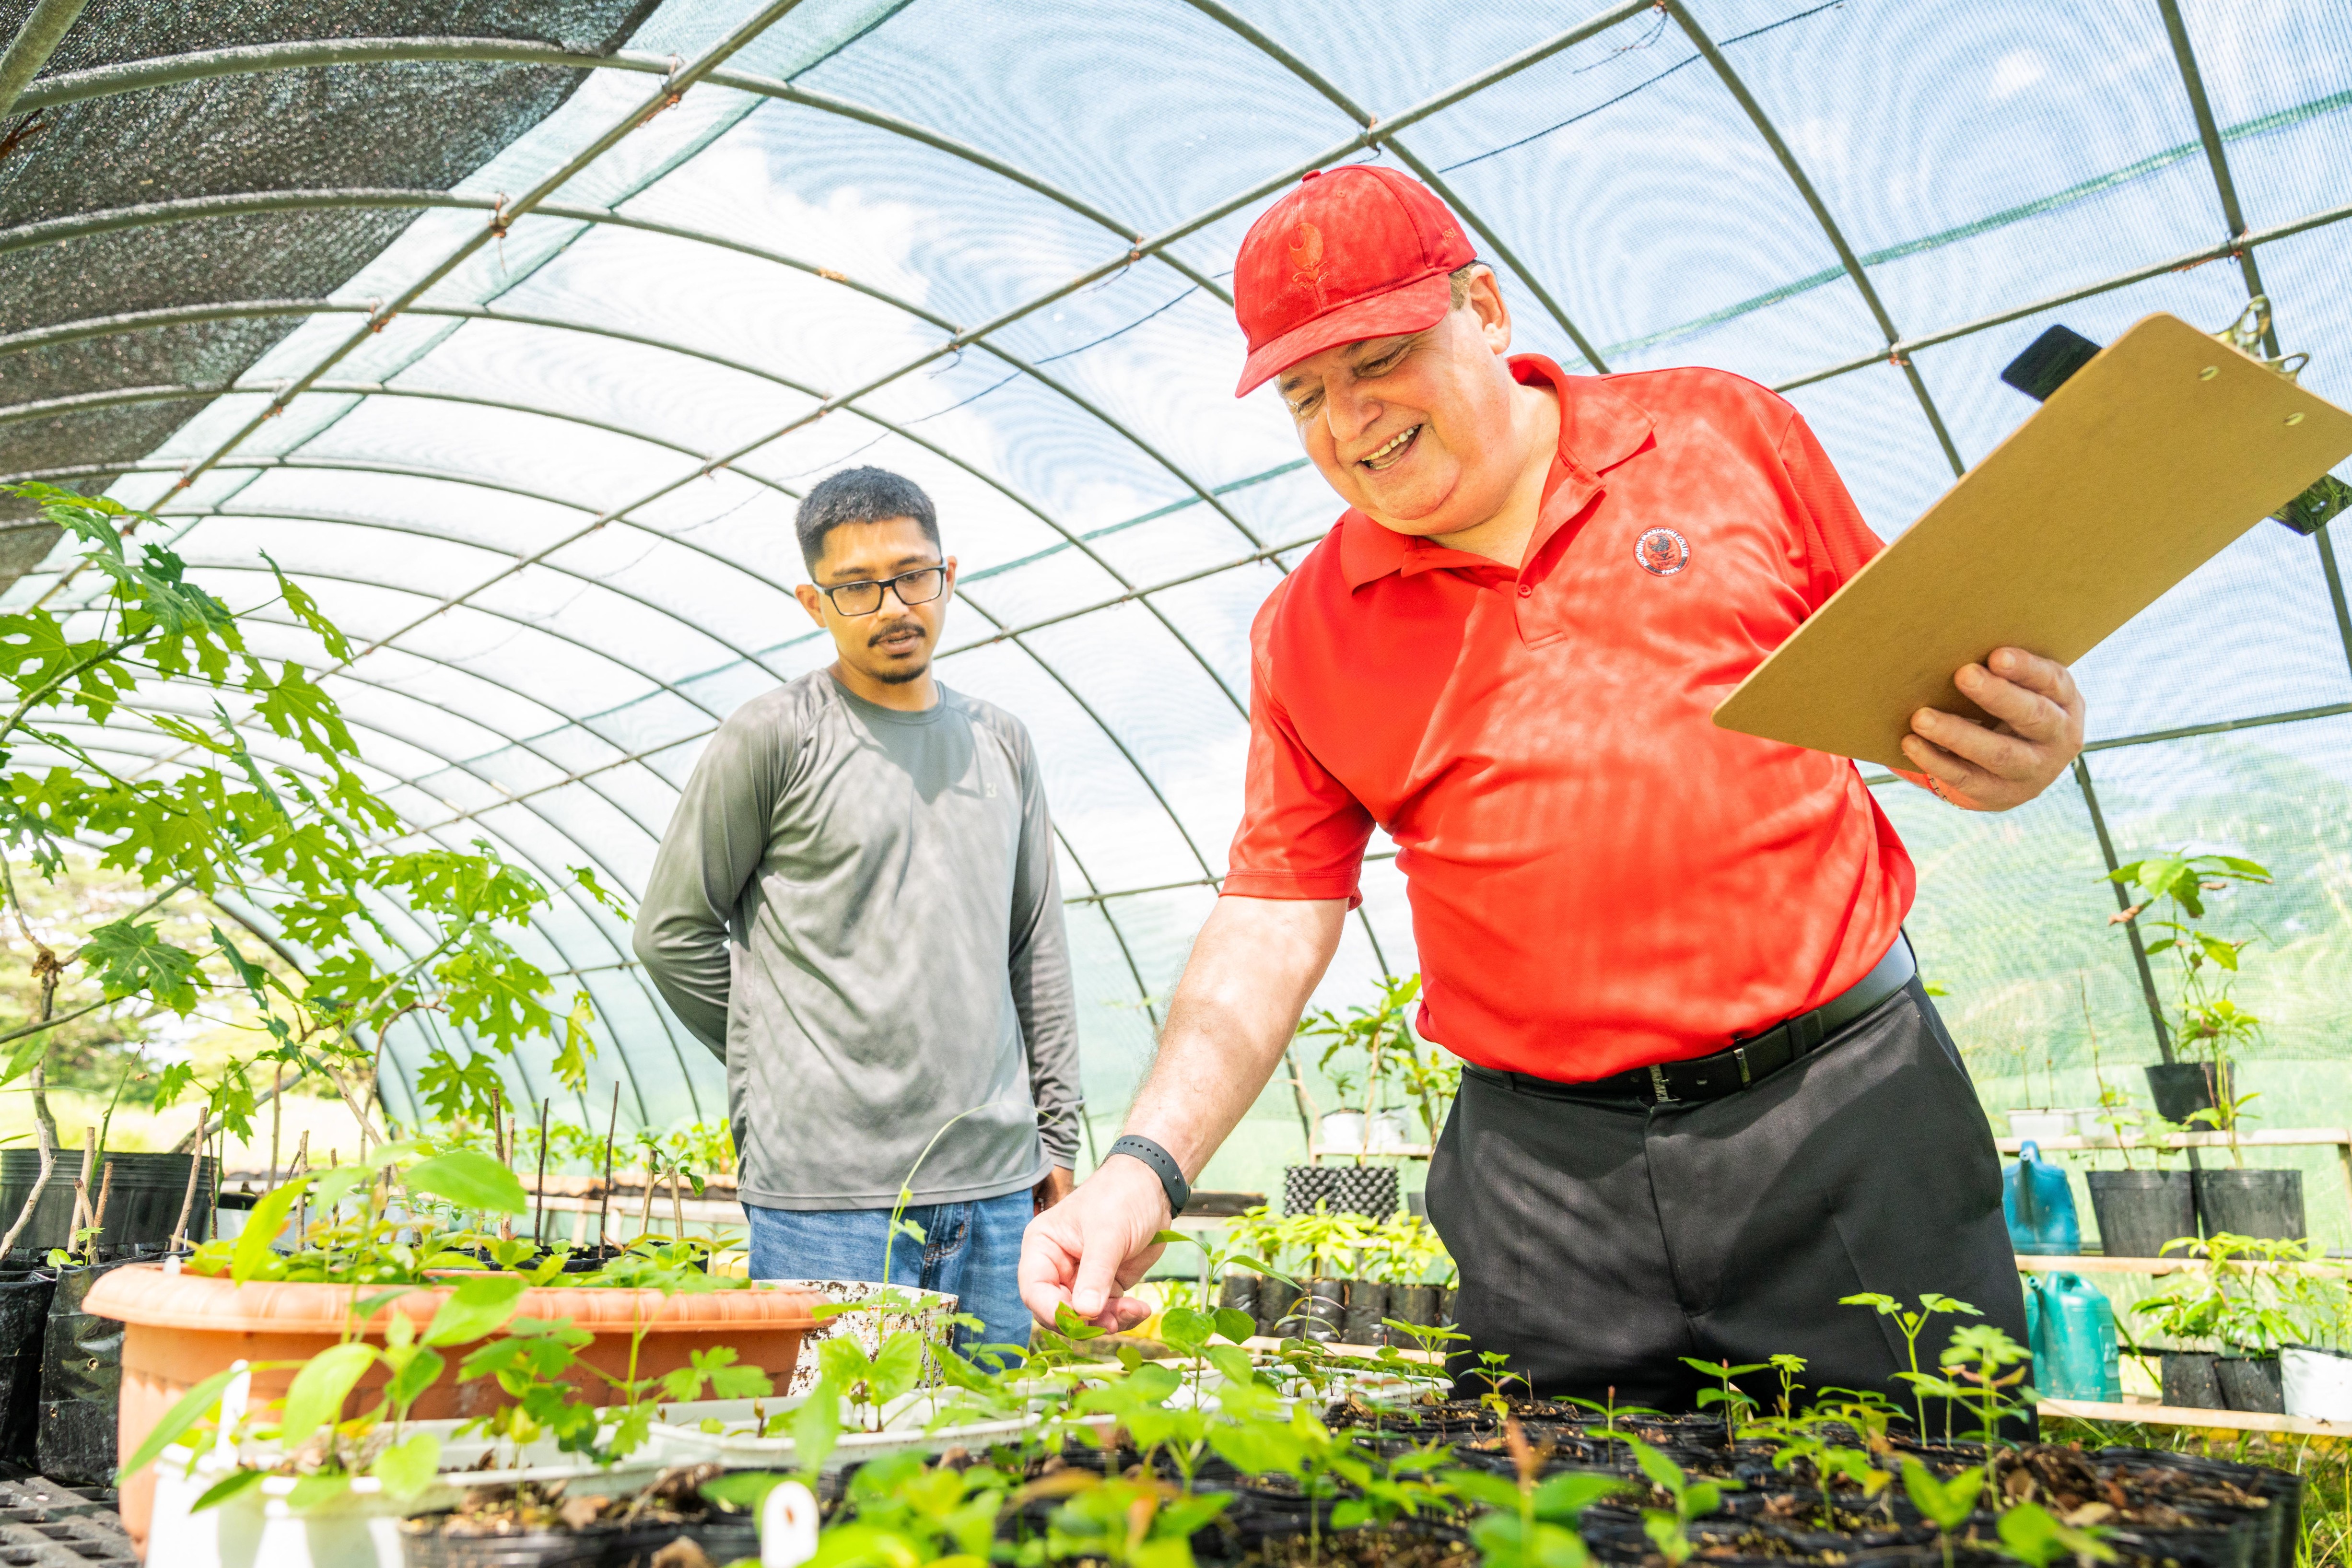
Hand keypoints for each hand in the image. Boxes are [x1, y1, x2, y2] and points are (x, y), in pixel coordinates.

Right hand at [1018, 1155, 1169, 1331]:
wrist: (1154, 1188)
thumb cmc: (1121, 1197)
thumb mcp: (1107, 1234)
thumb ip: (1095, 1273)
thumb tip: (1084, 1312)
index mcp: (1042, 1247)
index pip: (1034, 1289)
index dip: (1050, 1310)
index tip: (1078, 1320)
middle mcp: (1057, 1267)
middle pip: (1058, 1310)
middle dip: (1084, 1322)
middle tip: (1111, 1322)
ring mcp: (1082, 1279)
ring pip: (1084, 1318)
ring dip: (1108, 1321)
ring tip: (1134, 1311)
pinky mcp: (1106, 1286)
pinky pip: (1107, 1314)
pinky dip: (1123, 1317)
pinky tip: (1141, 1309)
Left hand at [1903, 647, 2084, 811]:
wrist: (2018, 771)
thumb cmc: (2011, 711)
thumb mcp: (2022, 691)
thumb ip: (2004, 672)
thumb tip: (1954, 643)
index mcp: (2066, 702)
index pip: (2053, 682)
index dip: (2027, 669)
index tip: (1997, 655)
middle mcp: (2059, 738)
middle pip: (2033, 716)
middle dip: (1997, 695)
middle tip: (1963, 674)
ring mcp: (2033, 771)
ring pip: (1998, 753)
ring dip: (1957, 734)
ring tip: (1921, 717)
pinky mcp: (2001, 795)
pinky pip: (1966, 778)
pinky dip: (1936, 760)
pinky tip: (1911, 743)